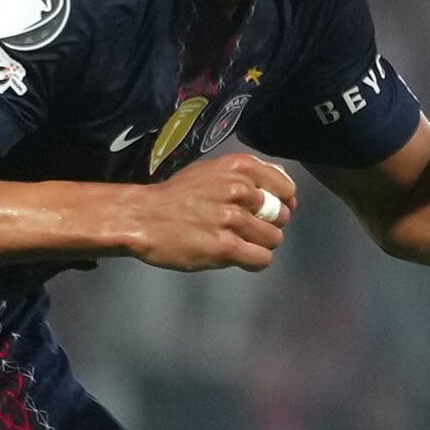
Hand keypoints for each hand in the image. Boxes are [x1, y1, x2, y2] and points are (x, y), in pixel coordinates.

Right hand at [125, 152, 296, 271]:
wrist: (143, 217)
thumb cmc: (177, 195)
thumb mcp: (212, 171)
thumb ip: (247, 175)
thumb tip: (283, 182)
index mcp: (240, 168)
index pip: (286, 188)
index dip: (283, 203)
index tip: (269, 211)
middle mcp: (240, 190)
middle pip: (282, 216)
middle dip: (269, 225)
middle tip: (246, 229)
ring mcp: (233, 219)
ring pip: (274, 239)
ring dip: (260, 244)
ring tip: (238, 242)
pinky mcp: (225, 247)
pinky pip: (261, 259)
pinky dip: (254, 261)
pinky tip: (238, 256)